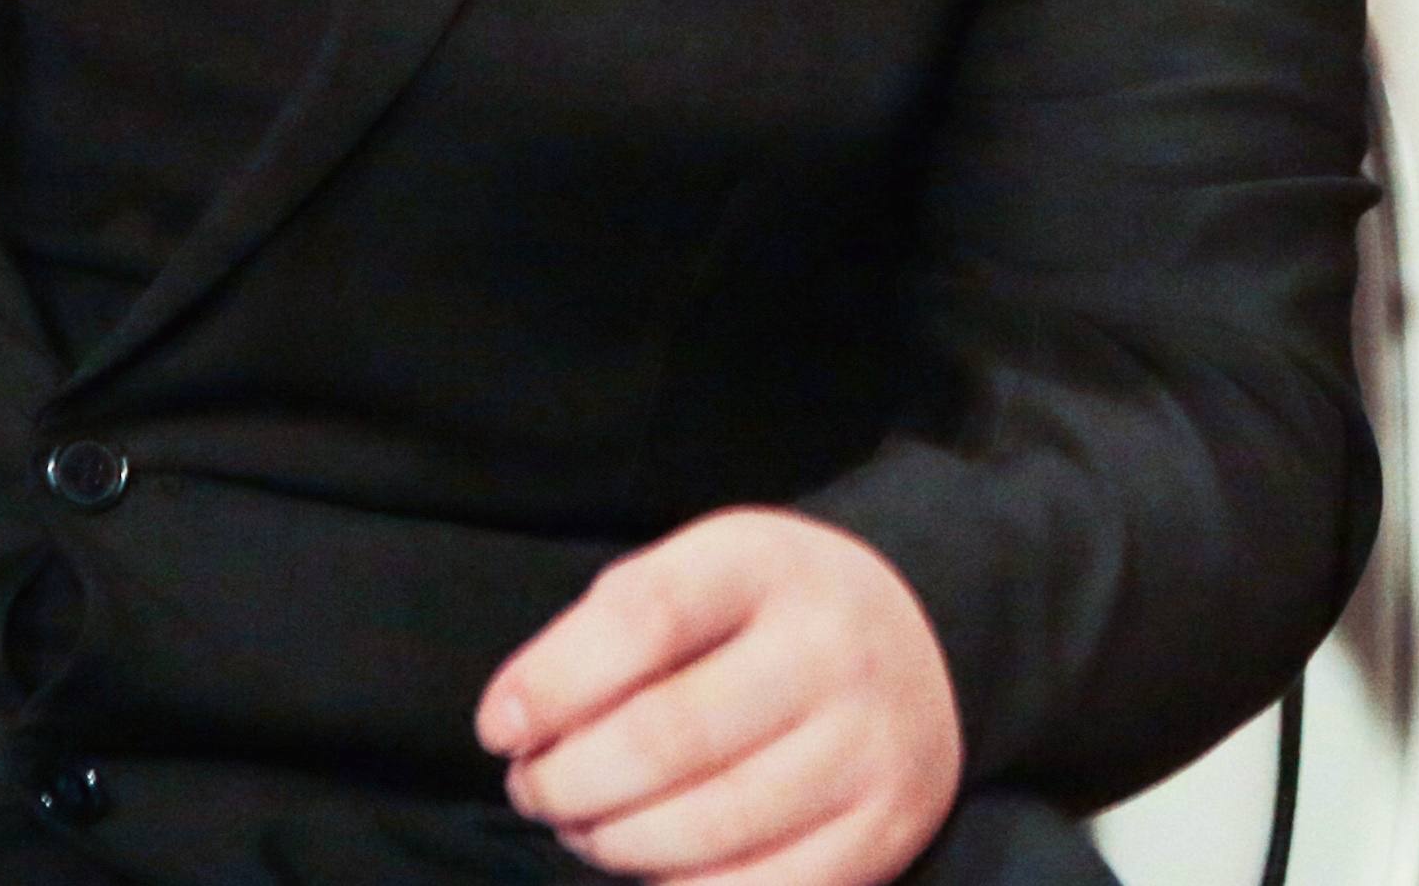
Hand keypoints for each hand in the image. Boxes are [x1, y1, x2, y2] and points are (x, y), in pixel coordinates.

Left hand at [481, 509, 958, 884]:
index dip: (553, 680)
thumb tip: (517, 725)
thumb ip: (607, 632)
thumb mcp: (699, 573)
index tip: (498, 728)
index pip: (644, 616)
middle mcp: (831, 649)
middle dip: (568, 781)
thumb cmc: (763, 616)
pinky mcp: (886, 831)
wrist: (920, 647)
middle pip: (666, 737)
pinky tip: (650, 865)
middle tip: (532, 790)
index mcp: (768, 563)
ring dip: (612, 843)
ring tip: (580, 827)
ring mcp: (869, 747)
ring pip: (707, 826)